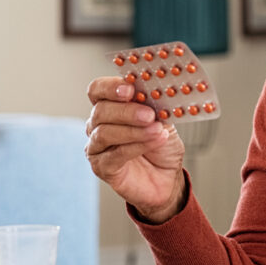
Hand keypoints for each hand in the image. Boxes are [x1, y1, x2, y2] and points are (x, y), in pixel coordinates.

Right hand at [85, 78, 186, 222]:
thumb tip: (156, 93)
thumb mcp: (164, 120)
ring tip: (156, 130)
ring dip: (134, 130)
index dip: (110, 87)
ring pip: (104, 133)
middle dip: (126, 111)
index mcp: (111, 106)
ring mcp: (97, 147)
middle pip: (101, 110)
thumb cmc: (162, 146)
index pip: (98, 90)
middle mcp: (98, 125)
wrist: (168, 177)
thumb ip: (156, 107)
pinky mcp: (102, 167)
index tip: (130, 88)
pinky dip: (137, 146)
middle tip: (149, 114)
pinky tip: (155, 141)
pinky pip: (114, 154)